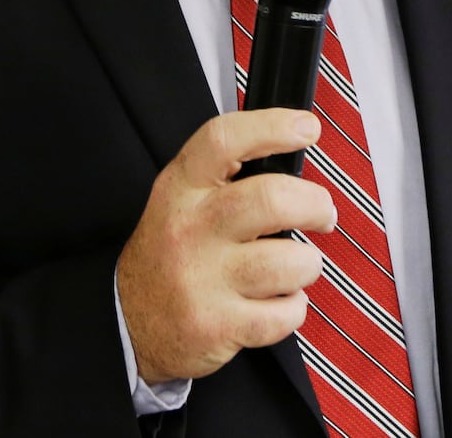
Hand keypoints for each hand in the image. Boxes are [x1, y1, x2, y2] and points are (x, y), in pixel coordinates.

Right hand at [116, 108, 335, 384]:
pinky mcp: (216, 324)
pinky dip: (293, 308)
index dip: (271, 127)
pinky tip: (277, 302)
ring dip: (307, 264)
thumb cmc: (171, 255)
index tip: (306, 127)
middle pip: (270, 199)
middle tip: (322, 214)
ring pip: (288, 261)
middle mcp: (189, 228)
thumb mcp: (179, 202)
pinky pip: (285, 313)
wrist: (129, 322)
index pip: (223, 140)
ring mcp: (201, 279)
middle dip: (315, 204)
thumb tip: (291, 154)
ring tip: (295, 266)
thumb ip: (225, 179)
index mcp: (180, 189)